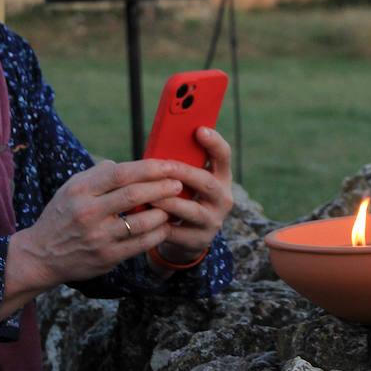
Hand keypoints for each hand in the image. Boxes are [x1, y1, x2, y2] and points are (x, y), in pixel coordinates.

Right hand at [8, 159, 187, 290]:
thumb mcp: (70, 189)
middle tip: (179, 182)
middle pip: (134, 194)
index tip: (168, 164)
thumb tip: (128, 164)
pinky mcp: (107, 257)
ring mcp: (98, 237)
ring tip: (174, 204)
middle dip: (162, 186)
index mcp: (80, 190)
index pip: (121, 173)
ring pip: (141, 222)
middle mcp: (88, 212)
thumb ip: (98, 175)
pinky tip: (165, 226)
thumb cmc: (61, 216)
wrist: (41, 256)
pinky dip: (157, 233)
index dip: (149, 167)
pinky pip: (140, 244)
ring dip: (163, 211)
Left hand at [148, 127, 233, 264]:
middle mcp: (223, 198)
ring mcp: (213, 220)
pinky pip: (178, 231)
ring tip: (149, 195)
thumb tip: (156, 146)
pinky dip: (161, 224)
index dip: (214, 142)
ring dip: (170, 201)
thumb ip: (179, 166)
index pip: (224, 156)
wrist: (188, 237)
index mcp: (221, 177)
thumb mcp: (187, 181)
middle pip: (207, 183)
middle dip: (184, 173)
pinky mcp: (199, 240)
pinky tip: (146, 218)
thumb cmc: (183, 197)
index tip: (199, 129)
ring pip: (192, 210)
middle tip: (163, 166)